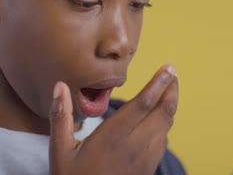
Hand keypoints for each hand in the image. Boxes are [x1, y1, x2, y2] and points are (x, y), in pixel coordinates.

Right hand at [49, 64, 178, 174]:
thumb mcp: (60, 151)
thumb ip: (60, 116)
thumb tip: (60, 86)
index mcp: (113, 136)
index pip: (143, 104)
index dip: (159, 83)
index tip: (169, 68)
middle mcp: (134, 146)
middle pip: (162, 112)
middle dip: (171, 90)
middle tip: (173, 73)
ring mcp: (145, 159)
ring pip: (166, 126)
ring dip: (170, 106)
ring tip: (169, 90)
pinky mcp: (148, 169)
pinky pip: (163, 141)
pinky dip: (165, 124)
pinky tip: (160, 119)